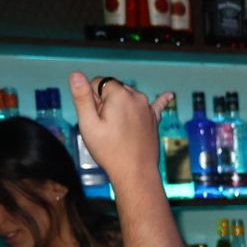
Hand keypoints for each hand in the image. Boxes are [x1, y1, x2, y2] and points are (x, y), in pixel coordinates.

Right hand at [67, 72, 171, 188]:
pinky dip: (161, 100)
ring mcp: (147, 108)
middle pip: (112, 89)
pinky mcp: (154, 119)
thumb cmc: (110, 150)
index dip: (91, 98)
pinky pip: (157, 105)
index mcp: (120, 94)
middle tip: (106, 126)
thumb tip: (76, 74)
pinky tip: (170, 95)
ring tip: (118, 130)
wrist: (136, 172)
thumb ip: (82, 97)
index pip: (96, 82)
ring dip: (119, 107)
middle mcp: (137, 97)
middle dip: (104, 102)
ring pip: (126, 97)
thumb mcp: (88, 123)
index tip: (95, 117)